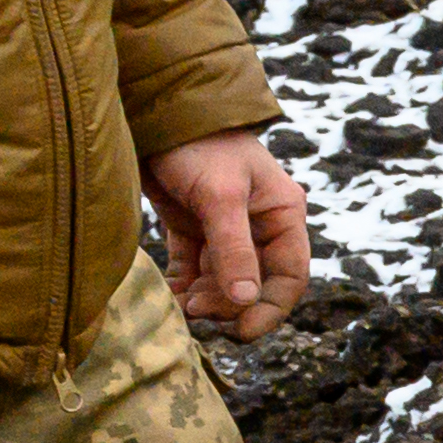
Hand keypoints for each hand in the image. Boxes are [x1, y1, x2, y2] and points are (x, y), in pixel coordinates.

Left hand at [145, 132, 313, 339]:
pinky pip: (194, 268)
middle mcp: (259, 225)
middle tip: (198, 314)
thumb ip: (234, 250)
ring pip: (223, 280)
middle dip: (230, 305)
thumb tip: (245, 302)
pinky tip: (170, 295)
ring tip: (182, 306)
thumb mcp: (220, 197)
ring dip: (206, 299)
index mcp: (282, 215)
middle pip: (255, 283)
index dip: (270, 308)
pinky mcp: (192, 226)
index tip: (242, 332)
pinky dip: (183, 285)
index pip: (289, 275)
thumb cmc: (199, 145)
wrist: (153, 110)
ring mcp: (225, 228)